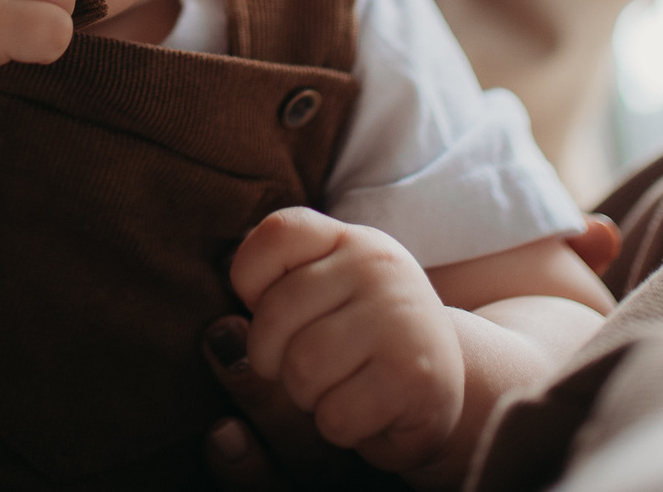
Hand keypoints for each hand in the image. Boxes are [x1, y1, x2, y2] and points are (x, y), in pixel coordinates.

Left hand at [229, 209, 464, 482]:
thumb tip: (218, 336)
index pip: (277, 235)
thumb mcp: (324, 295)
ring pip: (301, 370)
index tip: (273, 308)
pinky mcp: (414, 377)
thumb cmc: (362, 339)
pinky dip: (340, 427)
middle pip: (274, 317)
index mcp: (350, 239)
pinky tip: (368, 411)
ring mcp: (401, 318)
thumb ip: (273, 291)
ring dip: (309, 397)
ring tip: (341, 386)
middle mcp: (378, 266)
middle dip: (276, 360)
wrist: (444, 382)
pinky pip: (334, 417)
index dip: (252, 280)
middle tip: (310, 366)